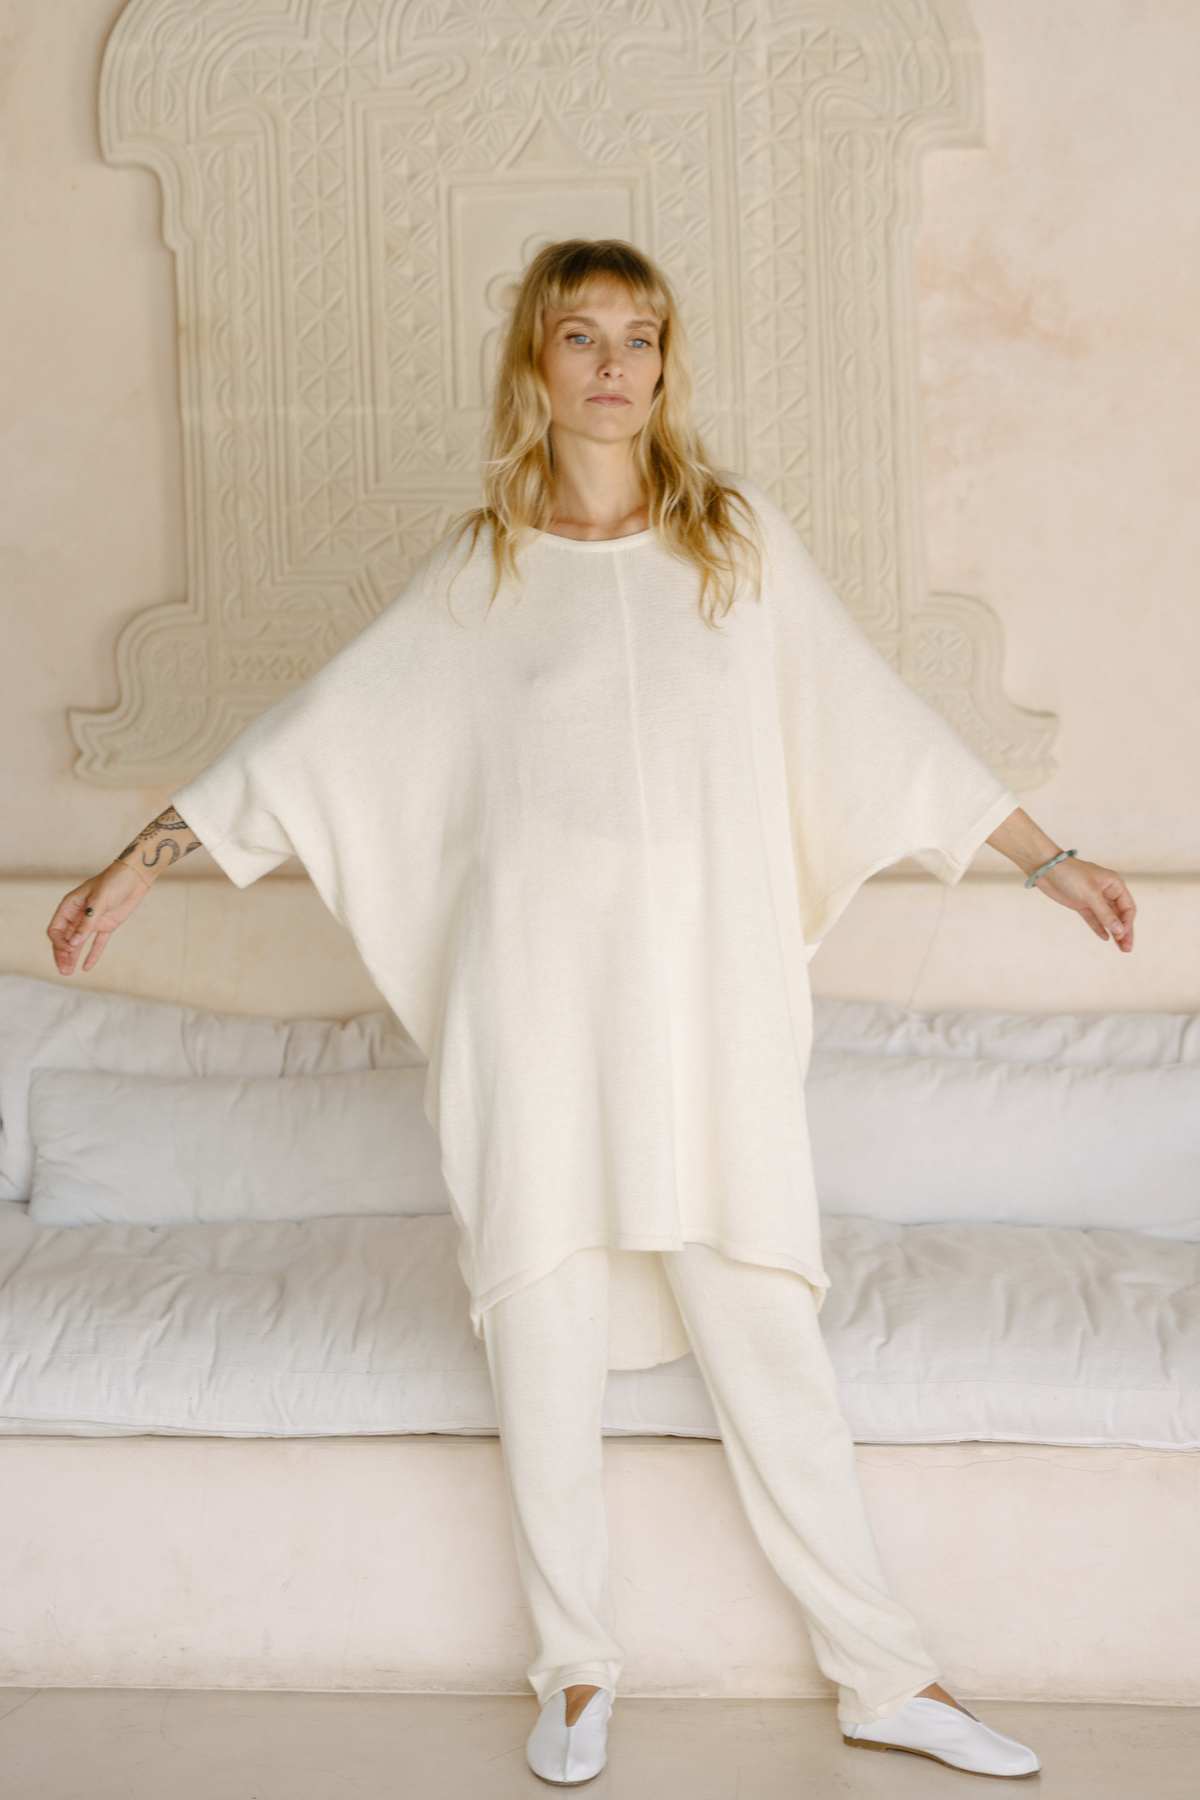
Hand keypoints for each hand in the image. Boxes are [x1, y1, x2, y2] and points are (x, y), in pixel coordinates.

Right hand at [46, 861, 154, 976]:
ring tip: (68, 973)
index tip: (69, 950)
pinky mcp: (106, 926)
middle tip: (64, 971)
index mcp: (70, 906)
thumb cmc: (114, 882)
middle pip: (65, 939)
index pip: (56, 929)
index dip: (60, 942)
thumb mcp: (100, 901)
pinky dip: (92, 954)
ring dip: (73, 957)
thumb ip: (87, 922)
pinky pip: (97, 943)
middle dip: (63, 955)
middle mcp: (78, 915)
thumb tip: (74, 943)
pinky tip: (87, 967)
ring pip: (78, 943)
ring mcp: (92, 921)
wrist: (135, 877)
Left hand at [1031, 855, 1135, 951]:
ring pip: (1108, 918)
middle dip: (1124, 931)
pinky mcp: (1081, 904)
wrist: (1046, 868)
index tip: (1122, 936)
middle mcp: (1107, 892)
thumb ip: (1105, 913)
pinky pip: (1094, 918)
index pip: (1128, 907)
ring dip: (1114, 932)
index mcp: (1114, 884)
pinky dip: (1099, 928)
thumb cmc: (1071, 875)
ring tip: (1121, 949)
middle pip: (1120, 915)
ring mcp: (1093, 899)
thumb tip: (1119, 931)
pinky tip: (1105, 938)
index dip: (1127, 923)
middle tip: (1127, 949)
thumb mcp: (1090, 894)